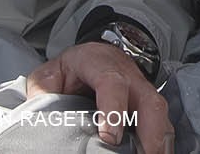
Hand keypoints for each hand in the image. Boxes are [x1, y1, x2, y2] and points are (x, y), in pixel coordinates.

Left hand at [26, 42, 169, 152]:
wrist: (95, 55)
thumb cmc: (72, 69)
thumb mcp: (50, 74)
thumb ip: (42, 93)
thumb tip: (37, 116)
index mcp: (100, 64)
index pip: (112, 84)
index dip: (114, 110)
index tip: (110, 138)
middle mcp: (129, 76)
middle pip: (149, 100)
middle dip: (150, 131)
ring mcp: (143, 90)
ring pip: (160, 114)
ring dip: (160, 141)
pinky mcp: (149, 105)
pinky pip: (163, 123)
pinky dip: (163, 143)